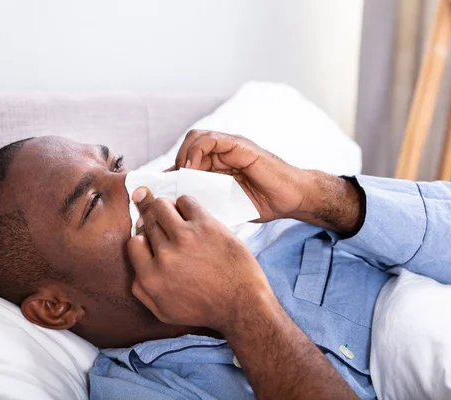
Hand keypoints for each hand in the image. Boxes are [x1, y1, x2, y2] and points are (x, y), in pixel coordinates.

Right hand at [127, 187, 274, 332]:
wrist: (242, 304)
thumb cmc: (206, 309)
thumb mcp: (165, 312)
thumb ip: (142, 292)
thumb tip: (134, 271)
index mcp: (151, 277)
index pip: (134, 243)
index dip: (143, 239)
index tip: (153, 239)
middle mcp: (164, 256)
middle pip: (147, 222)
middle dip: (153, 221)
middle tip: (166, 225)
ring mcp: (184, 238)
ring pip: (161, 206)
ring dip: (165, 208)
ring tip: (175, 217)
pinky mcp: (205, 226)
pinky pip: (185, 201)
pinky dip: (185, 205)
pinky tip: (192, 216)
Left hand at [173, 129, 309, 222]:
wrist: (292, 199)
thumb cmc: (263, 203)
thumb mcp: (226, 206)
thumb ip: (205, 203)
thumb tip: (178, 214)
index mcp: (217, 166)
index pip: (185, 161)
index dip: (170, 173)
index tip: (158, 190)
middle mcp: (221, 153)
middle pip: (186, 148)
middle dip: (173, 164)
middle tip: (169, 184)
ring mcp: (230, 147)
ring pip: (196, 138)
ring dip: (183, 156)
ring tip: (182, 176)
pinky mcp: (239, 146)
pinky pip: (211, 139)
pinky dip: (196, 151)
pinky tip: (193, 169)